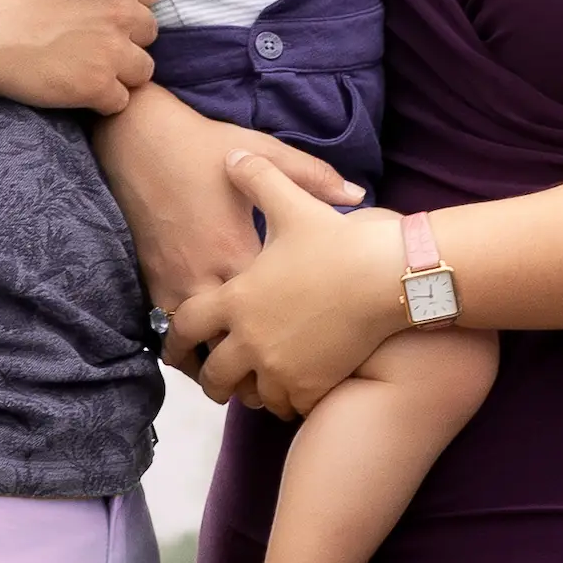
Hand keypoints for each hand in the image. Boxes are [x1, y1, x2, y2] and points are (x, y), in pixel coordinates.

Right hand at [0, 0, 164, 112]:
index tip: (107, 9)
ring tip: (87, 70)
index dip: (131, 1)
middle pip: (149, 32)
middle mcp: (121, 11)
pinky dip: (102, 101)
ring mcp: (111, 52)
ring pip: (142, 70)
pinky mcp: (94, 87)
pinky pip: (119, 102)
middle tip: (92, 43)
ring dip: (120, 72)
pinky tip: (76, 91)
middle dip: (126, 38)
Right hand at [92, 87, 359, 373]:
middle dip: (254, 365)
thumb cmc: (202, 146)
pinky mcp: (151, 282)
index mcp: (237, 250)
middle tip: (279, 380)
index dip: (295, 332)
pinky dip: (186, 348)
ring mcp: (173, 283)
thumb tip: (357, 193)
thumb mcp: (261, 151)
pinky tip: (203, 353)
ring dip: (216, 364)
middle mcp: (204, 276)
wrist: (137, 140)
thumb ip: (310, 176)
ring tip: (240, 377)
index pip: (273, 309)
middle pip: (232, 342)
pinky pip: (168, 331)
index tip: (317, 342)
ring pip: (195, 347)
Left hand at [176, 153, 415, 417]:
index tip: (177, 347)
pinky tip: (292, 390)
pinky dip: (286, 401)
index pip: (186, 326)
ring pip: (250, 396)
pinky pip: (287, 406)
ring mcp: (280, 368)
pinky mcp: (311, 386)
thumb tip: (232, 157)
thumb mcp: (293, 203)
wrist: (387, 278)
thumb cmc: (338, 240)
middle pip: (213, 375)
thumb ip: (258, 178)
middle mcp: (251, 340)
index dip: (175, 339)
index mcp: (237, 299)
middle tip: (217, 379)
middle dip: (211, 379)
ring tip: (256, 387)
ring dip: (250, 392)